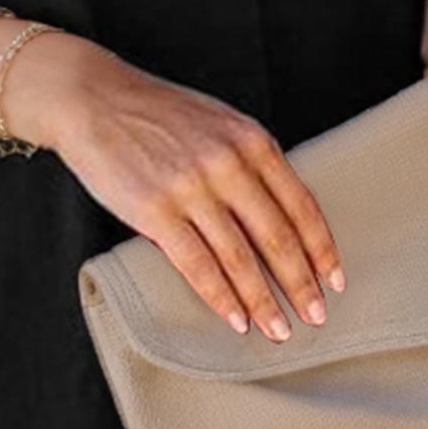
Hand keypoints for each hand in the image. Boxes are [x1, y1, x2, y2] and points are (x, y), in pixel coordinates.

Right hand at [3, 32, 343, 340]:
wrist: (93, 98)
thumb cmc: (157, 114)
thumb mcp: (219, 124)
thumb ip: (250, 162)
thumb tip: (279, 216)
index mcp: (251, 140)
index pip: (301, 205)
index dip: (321, 249)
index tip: (334, 281)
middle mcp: (227, 163)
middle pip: (277, 237)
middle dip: (300, 284)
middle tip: (316, 318)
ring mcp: (191, 188)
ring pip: (240, 258)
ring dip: (263, 301)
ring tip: (278, 330)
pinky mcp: (154, 210)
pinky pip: (197, 264)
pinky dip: (220, 297)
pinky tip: (236, 319)